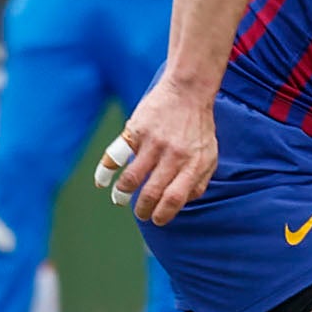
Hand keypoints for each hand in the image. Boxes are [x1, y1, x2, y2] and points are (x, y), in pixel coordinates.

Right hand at [94, 75, 218, 224]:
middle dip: (142, 209)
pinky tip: (102, 183)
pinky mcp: (136, 131)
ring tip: (121, 199)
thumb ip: (199, 181)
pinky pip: (116, 155)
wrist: (188, 92)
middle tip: (139, 214)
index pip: (175, 198)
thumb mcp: (210, 156)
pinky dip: (104, 172)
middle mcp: (173, 156)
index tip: (156, 220)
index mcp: (193, 164)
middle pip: (152, 192)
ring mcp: (153, 143)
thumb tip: (182, 204)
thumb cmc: (198, 128)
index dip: (163, 214)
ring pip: (131, 178)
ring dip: (123, 194)